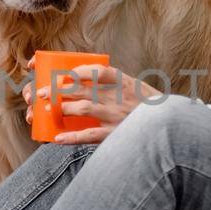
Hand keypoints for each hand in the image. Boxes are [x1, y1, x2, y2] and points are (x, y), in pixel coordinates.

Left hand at [22, 63, 162, 144]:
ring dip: (63, 109)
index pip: (95, 70)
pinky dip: (72, 137)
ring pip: (84, 109)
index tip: (61, 74)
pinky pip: (90, 135)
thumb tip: (84, 78)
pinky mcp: (115, 135)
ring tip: (49, 111)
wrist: (171, 128)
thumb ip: (113, 83)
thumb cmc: (148, 107)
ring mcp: (116, 115)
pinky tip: (57, 138)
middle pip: (82, 89)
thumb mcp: (135, 88)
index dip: (74, 70)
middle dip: (57, 90)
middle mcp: (118, 96)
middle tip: (39, 93)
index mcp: (123, 82)